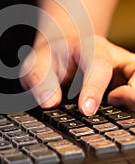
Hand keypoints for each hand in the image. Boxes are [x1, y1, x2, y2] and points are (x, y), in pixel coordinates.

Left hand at [20, 35, 134, 114]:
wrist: (63, 50)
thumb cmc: (52, 56)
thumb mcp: (37, 62)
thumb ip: (41, 80)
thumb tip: (50, 103)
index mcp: (91, 48)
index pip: (99, 66)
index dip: (94, 89)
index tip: (85, 110)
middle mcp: (114, 58)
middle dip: (130, 93)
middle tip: (111, 103)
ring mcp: (125, 71)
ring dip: (133, 101)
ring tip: (113, 109)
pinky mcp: (128, 84)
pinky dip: (129, 107)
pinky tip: (115, 115)